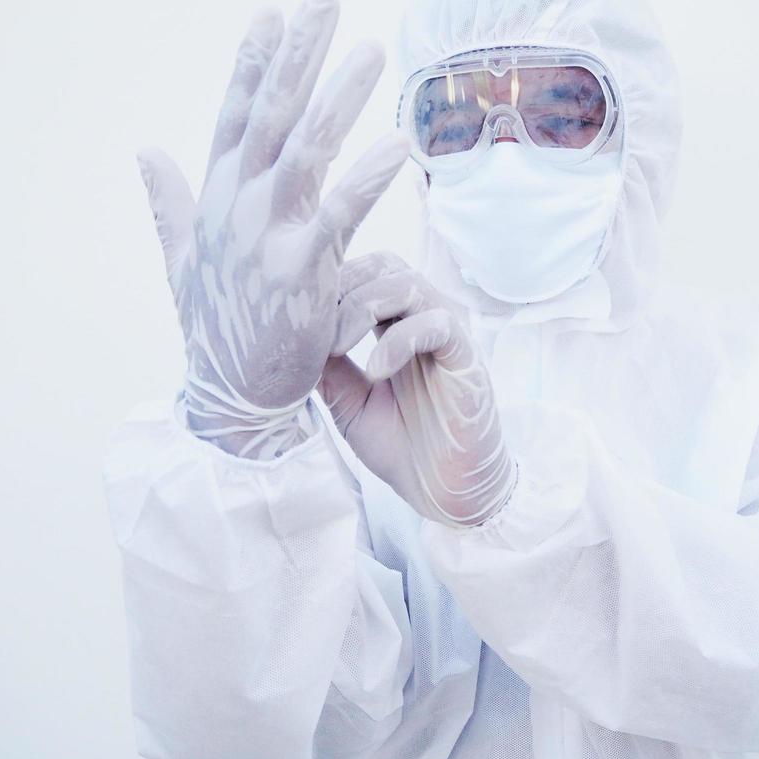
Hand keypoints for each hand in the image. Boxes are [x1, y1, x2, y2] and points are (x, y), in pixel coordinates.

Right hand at [137, 0, 410, 458]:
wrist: (231, 397)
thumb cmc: (215, 327)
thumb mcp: (183, 257)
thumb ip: (168, 200)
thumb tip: (145, 150)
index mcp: (216, 199)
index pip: (233, 115)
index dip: (253, 62)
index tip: (272, 12)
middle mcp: (237, 208)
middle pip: (270, 115)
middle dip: (298, 55)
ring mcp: (266, 237)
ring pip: (305, 151)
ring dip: (338, 97)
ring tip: (371, 51)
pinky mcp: (300, 271)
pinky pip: (339, 215)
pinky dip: (368, 178)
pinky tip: (397, 145)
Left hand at [319, 253, 516, 526]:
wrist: (445, 493)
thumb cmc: (403, 447)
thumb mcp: (348, 402)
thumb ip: (328, 366)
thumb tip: (290, 335)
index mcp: (398, 325)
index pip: (365, 273)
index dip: (330, 284)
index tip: (296, 315)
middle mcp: (425, 320)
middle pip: (385, 265)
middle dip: (341, 288)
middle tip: (312, 329)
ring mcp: (449, 336)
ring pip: (408, 284)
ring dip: (362, 308)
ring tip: (336, 347)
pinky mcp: (468, 358)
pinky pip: (437, 324)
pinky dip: (399, 340)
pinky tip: (376, 371)